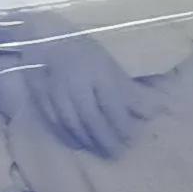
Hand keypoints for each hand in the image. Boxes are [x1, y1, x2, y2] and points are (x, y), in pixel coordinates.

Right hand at [0, 31, 151, 159]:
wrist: (42, 37)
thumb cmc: (82, 50)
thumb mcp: (109, 64)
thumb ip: (128, 89)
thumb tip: (153, 111)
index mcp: (97, 71)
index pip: (112, 104)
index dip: (122, 124)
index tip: (131, 139)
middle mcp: (75, 82)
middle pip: (91, 117)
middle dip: (105, 138)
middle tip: (117, 154)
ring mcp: (55, 90)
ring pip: (72, 122)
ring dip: (87, 140)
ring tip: (99, 151)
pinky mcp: (39, 96)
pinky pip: (54, 121)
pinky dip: (66, 135)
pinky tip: (77, 143)